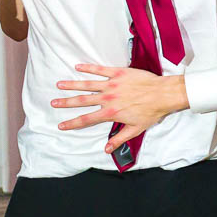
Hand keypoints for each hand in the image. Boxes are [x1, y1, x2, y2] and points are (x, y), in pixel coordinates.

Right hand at [51, 63, 187, 150]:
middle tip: (53, 103)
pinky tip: (77, 66)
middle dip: (66, 102)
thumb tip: (107, 149)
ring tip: (59, 85)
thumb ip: (120, 138)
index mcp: (111, 113)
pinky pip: (100, 70)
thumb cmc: (152, 112)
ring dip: (72, 85)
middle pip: (82, 101)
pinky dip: (88, 68)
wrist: (163, 94)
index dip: (73, 123)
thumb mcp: (136, 129)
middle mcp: (108, 99)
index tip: (61, 125)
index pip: (87, 120)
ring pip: (87, 84)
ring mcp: (112, 85)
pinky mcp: (118, 73)